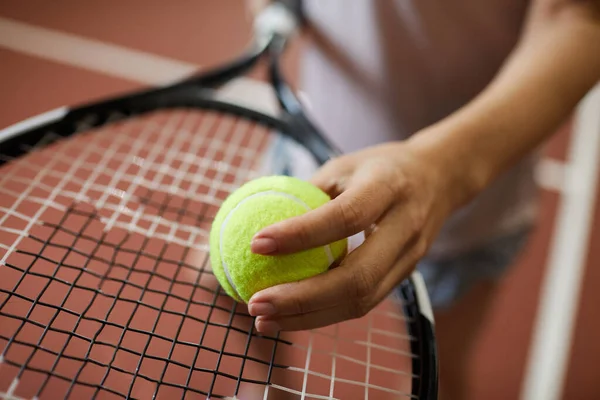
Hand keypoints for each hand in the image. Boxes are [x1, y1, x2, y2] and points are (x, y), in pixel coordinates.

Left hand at [247, 139, 470, 333]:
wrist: (441, 178)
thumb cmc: (380, 168)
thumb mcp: (344, 166)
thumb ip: (307, 193)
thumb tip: (253, 218)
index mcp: (388, 187)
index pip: (345, 216)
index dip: (300, 234)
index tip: (255, 244)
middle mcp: (405, 227)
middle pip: (357, 277)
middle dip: (301, 298)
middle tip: (255, 304)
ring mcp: (411, 257)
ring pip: (361, 300)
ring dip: (308, 317)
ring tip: (264, 320)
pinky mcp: (406, 275)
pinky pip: (363, 302)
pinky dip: (324, 314)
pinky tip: (291, 315)